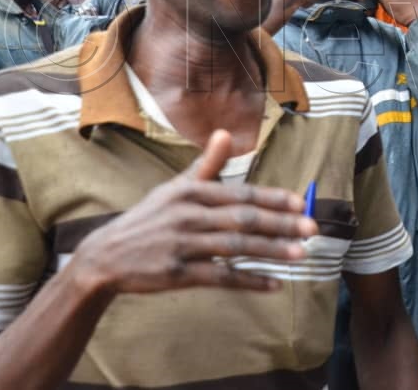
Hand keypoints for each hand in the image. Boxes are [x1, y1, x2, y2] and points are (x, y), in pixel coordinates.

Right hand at [70, 130, 316, 297]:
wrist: (105, 257)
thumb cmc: (149, 219)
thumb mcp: (174, 188)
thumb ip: (206, 165)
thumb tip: (225, 133)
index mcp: (191, 192)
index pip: (240, 194)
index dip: (272, 199)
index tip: (301, 203)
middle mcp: (188, 216)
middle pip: (243, 219)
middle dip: (281, 224)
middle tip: (312, 229)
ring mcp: (182, 245)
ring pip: (236, 247)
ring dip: (272, 251)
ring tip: (301, 254)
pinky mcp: (177, 273)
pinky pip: (220, 277)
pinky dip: (249, 281)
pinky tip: (274, 284)